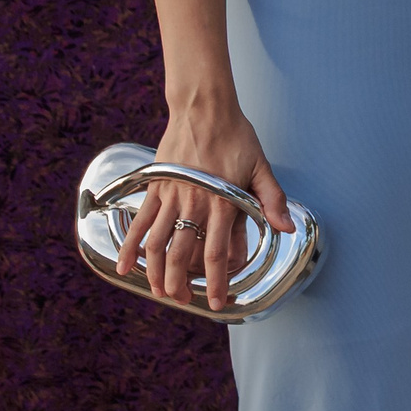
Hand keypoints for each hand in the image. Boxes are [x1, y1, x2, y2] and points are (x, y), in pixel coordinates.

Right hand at [115, 99, 294, 309]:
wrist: (204, 108)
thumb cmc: (236, 135)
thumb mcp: (260, 166)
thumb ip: (271, 199)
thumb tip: (286, 228)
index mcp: (223, 201)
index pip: (218, 252)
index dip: (216, 281)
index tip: (216, 302)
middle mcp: (195, 203)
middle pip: (182, 254)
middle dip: (181, 284)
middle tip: (183, 302)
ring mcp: (171, 195)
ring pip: (158, 243)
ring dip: (155, 272)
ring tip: (158, 291)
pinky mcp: (156, 186)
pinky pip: (140, 221)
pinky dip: (130, 245)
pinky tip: (124, 266)